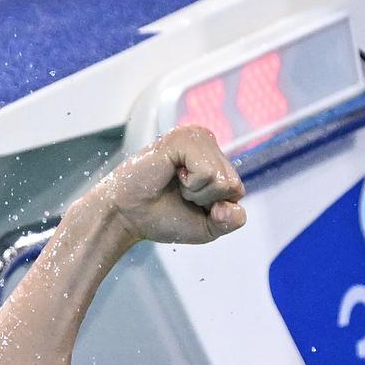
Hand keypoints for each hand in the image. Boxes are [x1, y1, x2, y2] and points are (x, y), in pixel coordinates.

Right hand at [89, 125, 246, 244]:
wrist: (128, 216)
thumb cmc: (163, 217)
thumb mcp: (208, 227)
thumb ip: (231, 221)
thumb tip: (231, 207)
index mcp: (215, 160)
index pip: (237, 191)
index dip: (215, 209)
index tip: (189, 203)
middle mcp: (208, 145)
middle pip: (234, 185)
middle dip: (207, 201)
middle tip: (179, 193)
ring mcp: (197, 138)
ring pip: (223, 180)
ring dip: (198, 193)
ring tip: (176, 184)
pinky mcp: (184, 139)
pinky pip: (208, 174)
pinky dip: (192, 185)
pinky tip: (172, 174)